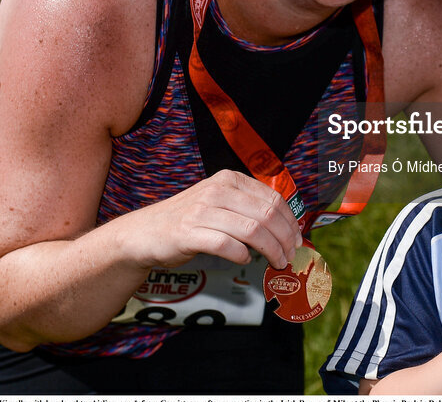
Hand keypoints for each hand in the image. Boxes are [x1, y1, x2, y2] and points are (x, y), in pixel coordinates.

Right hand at [121, 170, 302, 270]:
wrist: (144, 232)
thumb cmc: (189, 220)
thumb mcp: (220, 203)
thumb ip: (248, 209)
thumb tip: (286, 228)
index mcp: (229, 179)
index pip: (273, 198)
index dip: (290, 221)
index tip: (297, 239)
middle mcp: (217, 190)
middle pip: (267, 215)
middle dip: (285, 239)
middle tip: (290, 256)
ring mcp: (202, 210)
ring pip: (252, 231)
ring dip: (271, 251)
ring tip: (276, 262)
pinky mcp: (189, 233)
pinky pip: (227, 245)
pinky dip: (242, 255)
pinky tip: (245, 260)